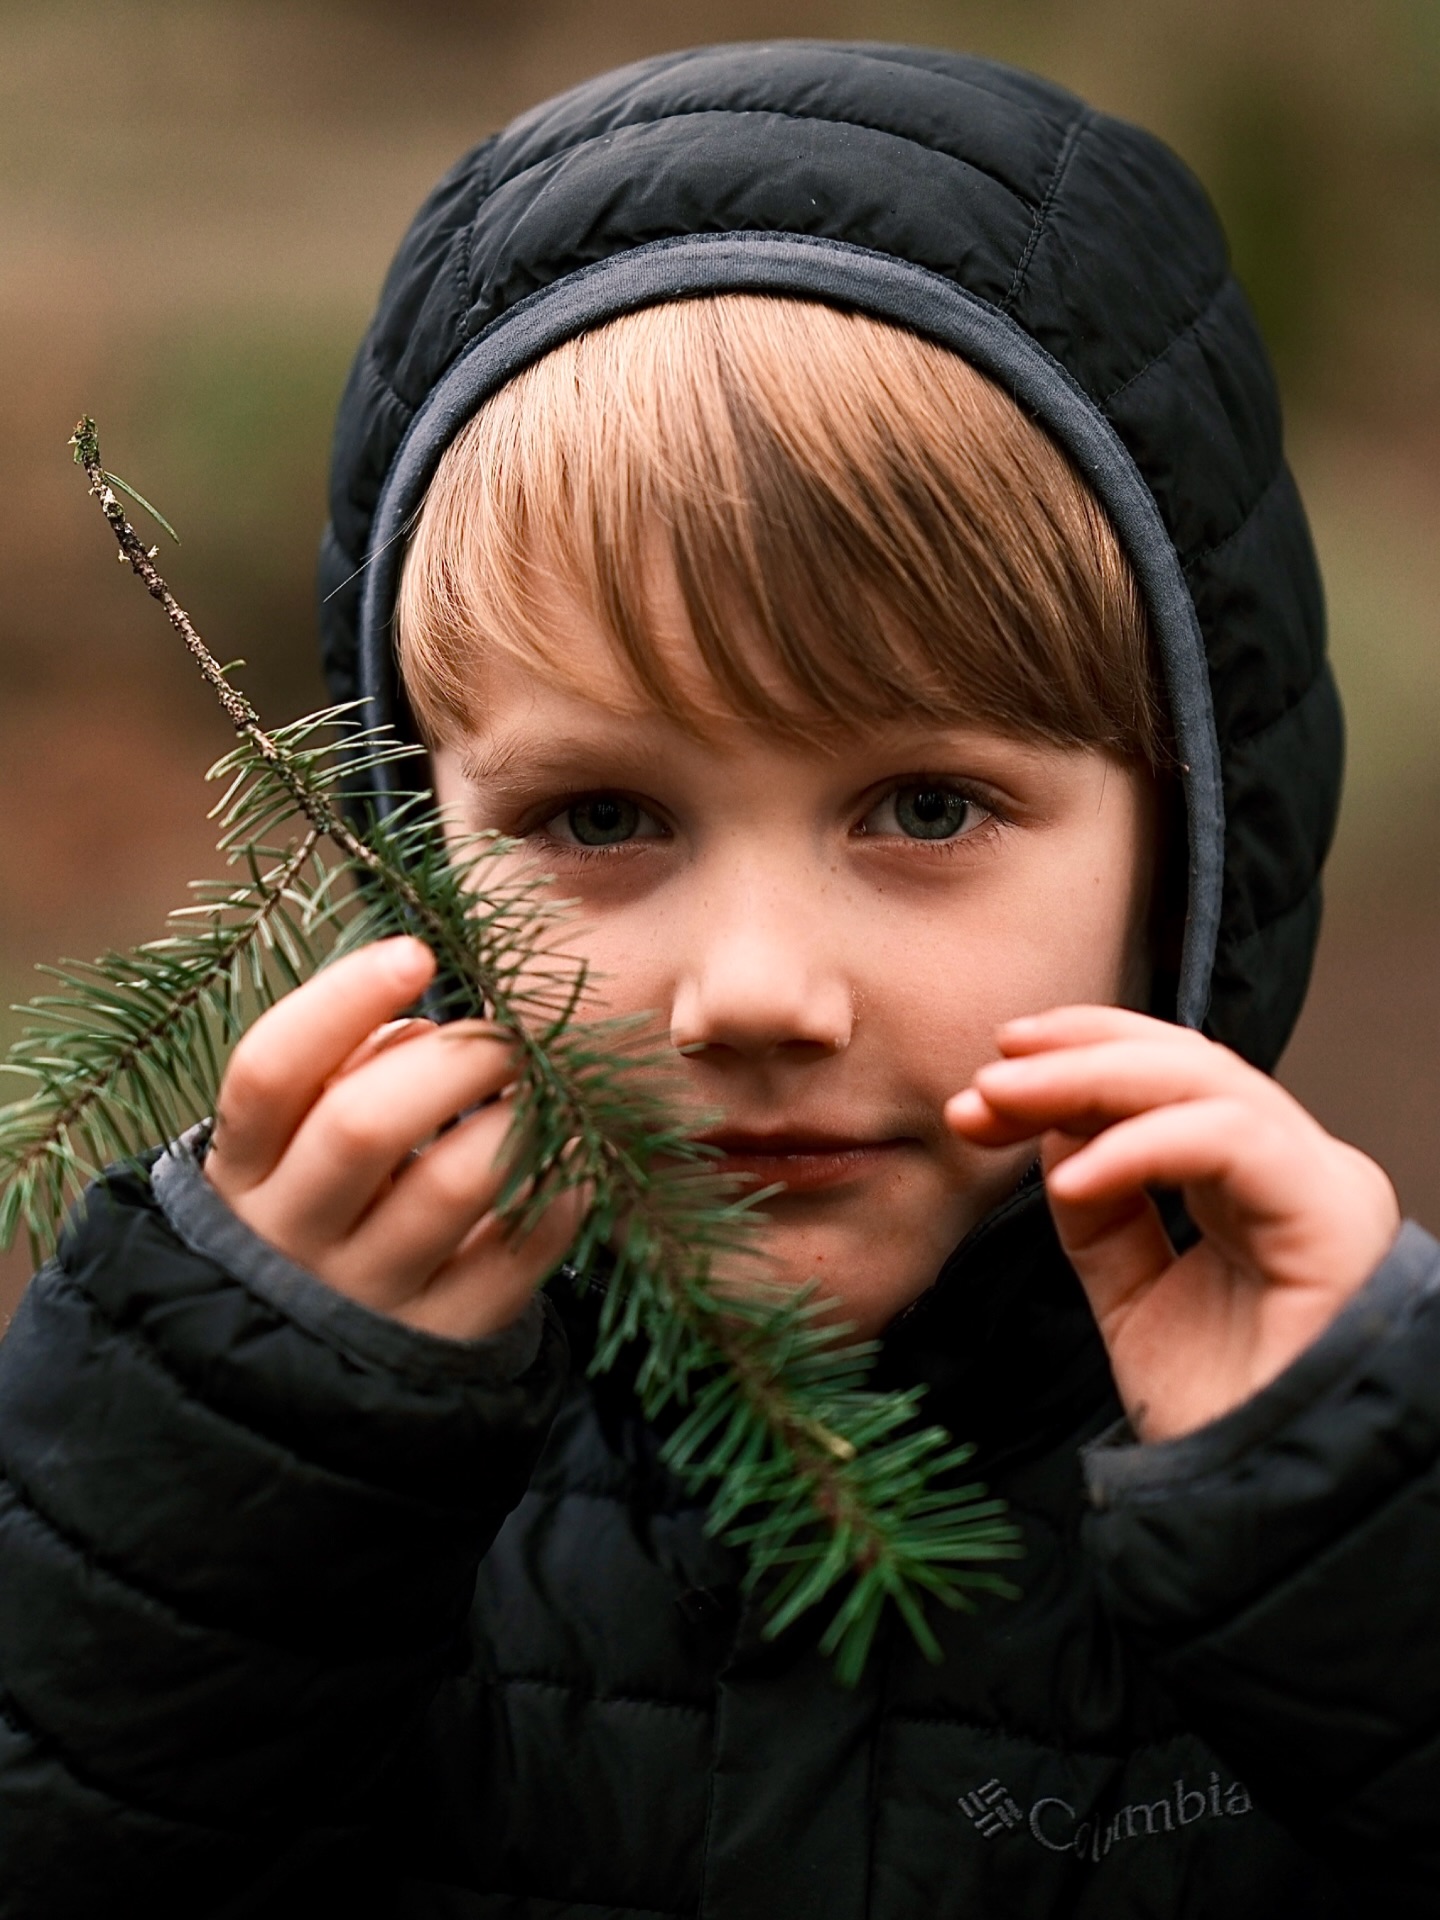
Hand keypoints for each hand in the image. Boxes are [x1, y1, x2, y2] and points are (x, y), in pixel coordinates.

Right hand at [204, 937, 583, 1340]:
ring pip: (452, 1185)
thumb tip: (417, 1023)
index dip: (340, 1000)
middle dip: (456, 1059)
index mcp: (244, 1167)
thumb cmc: (327, 1205)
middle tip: (507, 1038)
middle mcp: (293, 1234)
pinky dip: (559, 1187)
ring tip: (542, 1093)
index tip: (415, 951)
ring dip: (516, 1118)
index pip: (270, 1070)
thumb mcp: (296, 1146)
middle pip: (364, 1125)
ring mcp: (369, 1295)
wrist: (319, 1365)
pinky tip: (568, 1155)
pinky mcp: (444, 1339)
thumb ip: (340, 1071)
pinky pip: (519, 1250)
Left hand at [945, 1007, 1400, 1441]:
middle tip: (985, 1081)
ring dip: (1088, 1080)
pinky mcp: (1334, 1216)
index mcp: (1251, 1180)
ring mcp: (1323, 1186)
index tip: (990, 1075)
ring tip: (1001, 1104)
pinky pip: (1233, 1141)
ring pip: (1206, 1082)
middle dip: (1071, 1058)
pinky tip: (1071, 1179)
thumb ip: (1099, 1211)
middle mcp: (1295, 1169)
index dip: (1077, 1057)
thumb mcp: (1131, 1294)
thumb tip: (1052, 1127)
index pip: (1168, 1076)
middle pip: (1182, 1063)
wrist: (1265, 1509)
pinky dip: (1141, 1146)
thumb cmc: (1219, 1414)